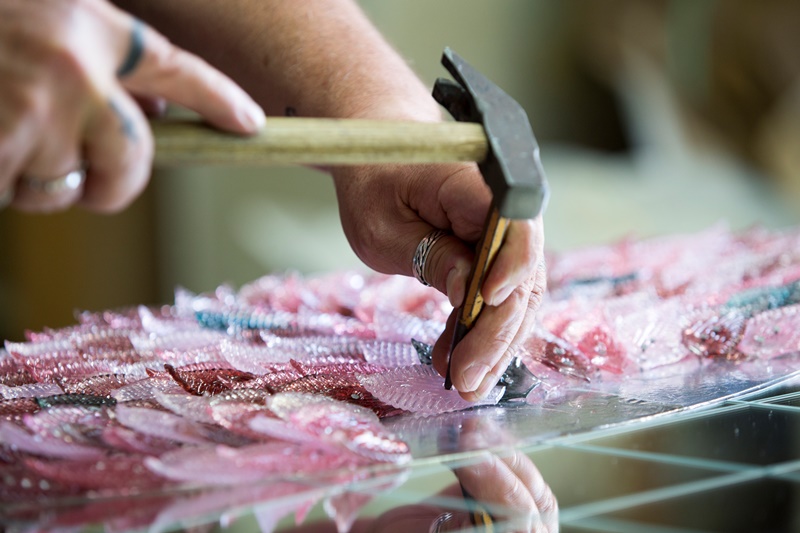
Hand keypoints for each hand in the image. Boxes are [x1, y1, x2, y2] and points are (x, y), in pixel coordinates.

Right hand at [0, 0, 263, 212]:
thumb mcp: (45, 14)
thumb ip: (98, 53)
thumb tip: (151, 103)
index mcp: (91, 25)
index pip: (178, 69)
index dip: (218, 100)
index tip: (249, 125)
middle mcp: (76, 70)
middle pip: (131, 163)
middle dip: (112, 184)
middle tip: (86, 181)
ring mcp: (33, 111)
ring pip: (61, 189)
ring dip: (31, 179)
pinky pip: (10, 192)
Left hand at [332, 161, 545, 399]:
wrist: (384, 155)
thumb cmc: (376, 182)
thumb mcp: (383, 224)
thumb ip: (429, 254)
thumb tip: (468, 291)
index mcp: (477, 186)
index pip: (513, 228)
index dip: (511, 267)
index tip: (486, 302)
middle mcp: (506, 212)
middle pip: (521, 276)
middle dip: (496, 332)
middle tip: (467, 380)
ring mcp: (506, 238)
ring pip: (519, 298)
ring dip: (495, 344)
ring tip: (466, 383)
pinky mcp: (497, 259)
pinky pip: (503, 299)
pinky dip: (485, 333)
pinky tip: (463, 363)